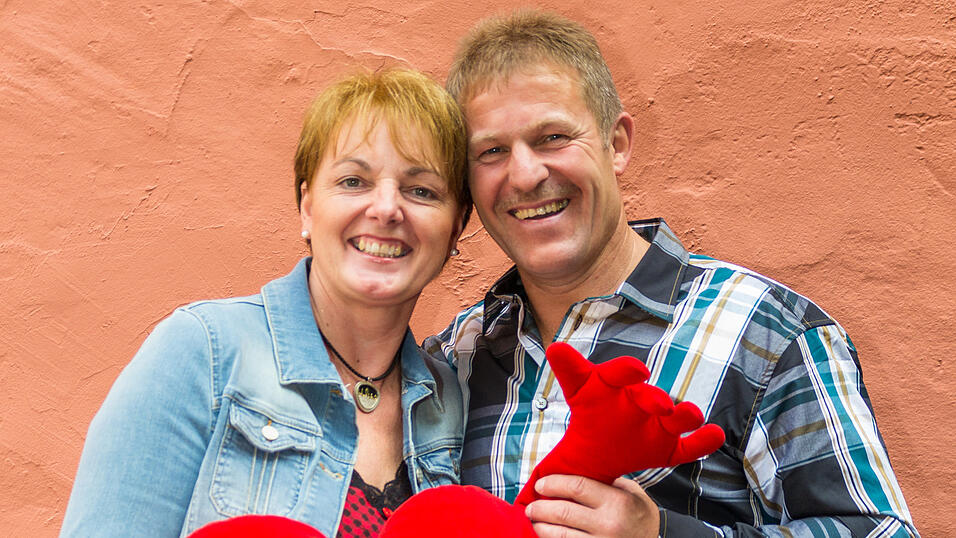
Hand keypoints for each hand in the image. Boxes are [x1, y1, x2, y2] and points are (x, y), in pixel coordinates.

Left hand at [525, 475, 658, 537]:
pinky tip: (545, 534)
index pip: (577, 487)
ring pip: (560, 534)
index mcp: (617, 502)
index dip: (554, 484)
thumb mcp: (630, 492)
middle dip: (540, 507)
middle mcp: (608, 524)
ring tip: (533, 520)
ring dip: (541, 526)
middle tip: (530, 505)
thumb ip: (604, 482)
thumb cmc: (641, 515)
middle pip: (563, 512)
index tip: (541, 484)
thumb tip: (569, 472)